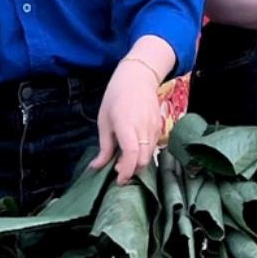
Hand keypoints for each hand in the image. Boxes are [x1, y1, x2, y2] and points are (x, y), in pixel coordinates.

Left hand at [90, 58, 163, 184]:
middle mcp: (143, 128)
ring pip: (149, 155)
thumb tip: (96, 167)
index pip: (132, 155)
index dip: (126, 171)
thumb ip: (104, 146)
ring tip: (124, 159)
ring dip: (138, 163)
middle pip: (143, 160)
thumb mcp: (104, 121)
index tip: (118, 180)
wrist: (138, 77)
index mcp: (126, 125)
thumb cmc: (116, 97)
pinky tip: (133, 149)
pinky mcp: (160, 127)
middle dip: (132, 171)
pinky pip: (153, 147)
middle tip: (118, 170)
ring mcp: (154, 128)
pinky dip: (144, 153)